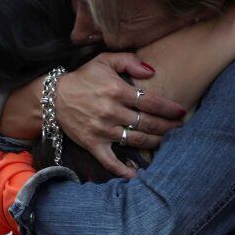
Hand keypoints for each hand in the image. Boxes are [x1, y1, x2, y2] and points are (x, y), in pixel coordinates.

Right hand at [55, 53, 185, 177]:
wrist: (53, 97)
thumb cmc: (83, 78)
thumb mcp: (104, 61)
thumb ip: (129, 60)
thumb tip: (151, 72)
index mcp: (116, 90)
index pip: (150, 101)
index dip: (168, 108)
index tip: (180, 112)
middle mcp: (111, 111)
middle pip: (147, 122)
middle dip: (167, 127)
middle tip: (179, 129)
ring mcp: (102, 130)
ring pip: (136, 140)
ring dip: (155, 143)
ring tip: (166, 142)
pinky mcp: (93, 144)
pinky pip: (110, 161)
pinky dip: (123, 170)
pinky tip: (136, 174)